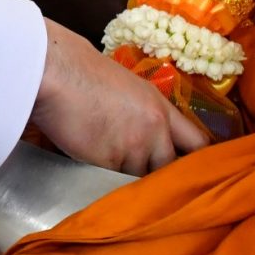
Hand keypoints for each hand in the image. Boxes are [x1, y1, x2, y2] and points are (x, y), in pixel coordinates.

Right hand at [31, 19, 205, 173]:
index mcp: (161, 108)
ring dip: (129, 179)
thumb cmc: (85, 72)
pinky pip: (113, 181)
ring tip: (112, 169)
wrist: (57, 73)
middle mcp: (154, 131)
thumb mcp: (129, 88)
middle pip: (170, 168)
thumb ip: (144, 113)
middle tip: (145, 175)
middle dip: (158, 175)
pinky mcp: (108, 163)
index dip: (195, 160)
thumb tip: (145, 131)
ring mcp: (132, 149)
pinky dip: (105, 180)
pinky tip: (94, 168)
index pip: (197, 143)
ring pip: (140, 179)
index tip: (189, 168)